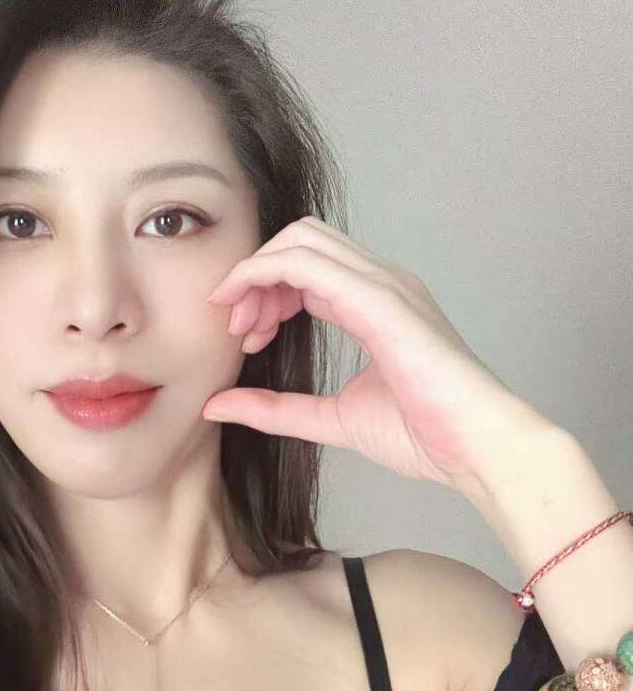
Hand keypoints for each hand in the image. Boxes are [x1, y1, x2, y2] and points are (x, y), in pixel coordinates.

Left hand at [200, 216, 555, 496]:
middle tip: (238, 329)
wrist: (475, 450)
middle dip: (255, 275)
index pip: (305, 265)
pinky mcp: (381, 300)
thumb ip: (275, 409)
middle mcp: (380, 282)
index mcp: (374, 302)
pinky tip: (250, 313)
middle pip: (298, 240)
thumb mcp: (329, 419)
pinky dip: (267, 276)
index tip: (246, 337)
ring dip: (256, 274)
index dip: (264, 290)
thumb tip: (215, 404)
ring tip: (243, 327)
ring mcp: (384, 285)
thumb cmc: (424, 434)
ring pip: (299, 240)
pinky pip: (309, 265)